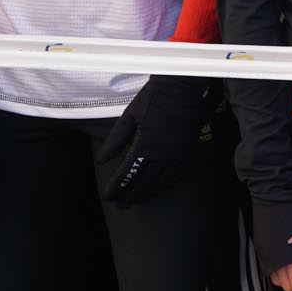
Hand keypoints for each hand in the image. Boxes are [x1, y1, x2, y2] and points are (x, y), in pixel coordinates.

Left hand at [100, 75, 212, 206]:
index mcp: (146, 144)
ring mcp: (179, 153)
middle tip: (121, 205)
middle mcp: (163, 153)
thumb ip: (115, 140)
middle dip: (131, 195)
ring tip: (137, 200)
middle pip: (145, 182)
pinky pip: (179, 174)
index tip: (109, 195)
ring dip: (148, 193)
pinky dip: (168, 184)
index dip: (117, 186)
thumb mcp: (129, 115)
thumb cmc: (153, 97)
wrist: (183, 85)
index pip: (128, 173)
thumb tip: (101, 161)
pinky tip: (160, 188)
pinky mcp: (190, 150)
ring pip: (162, 181)